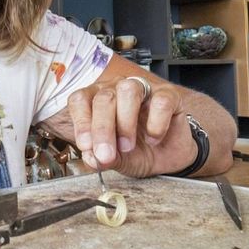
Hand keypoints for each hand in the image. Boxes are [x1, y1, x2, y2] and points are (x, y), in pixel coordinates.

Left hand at [66, 76, 196, 177]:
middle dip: (102, 129)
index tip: (85, 145)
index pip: (80, 99)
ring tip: (128, 146)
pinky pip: (160, 102)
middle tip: (106, 154)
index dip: (81, 121)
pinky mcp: (169, 95)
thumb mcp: (113, 159)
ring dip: (126, 122)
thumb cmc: (135, 151)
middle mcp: (117, 90)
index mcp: (96, 100)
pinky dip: (156, 124)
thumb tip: (91, 157)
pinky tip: (154, 138)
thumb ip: (100, 157)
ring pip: (128, 90)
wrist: (166, 158)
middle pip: (104, 97)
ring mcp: (143, 89)